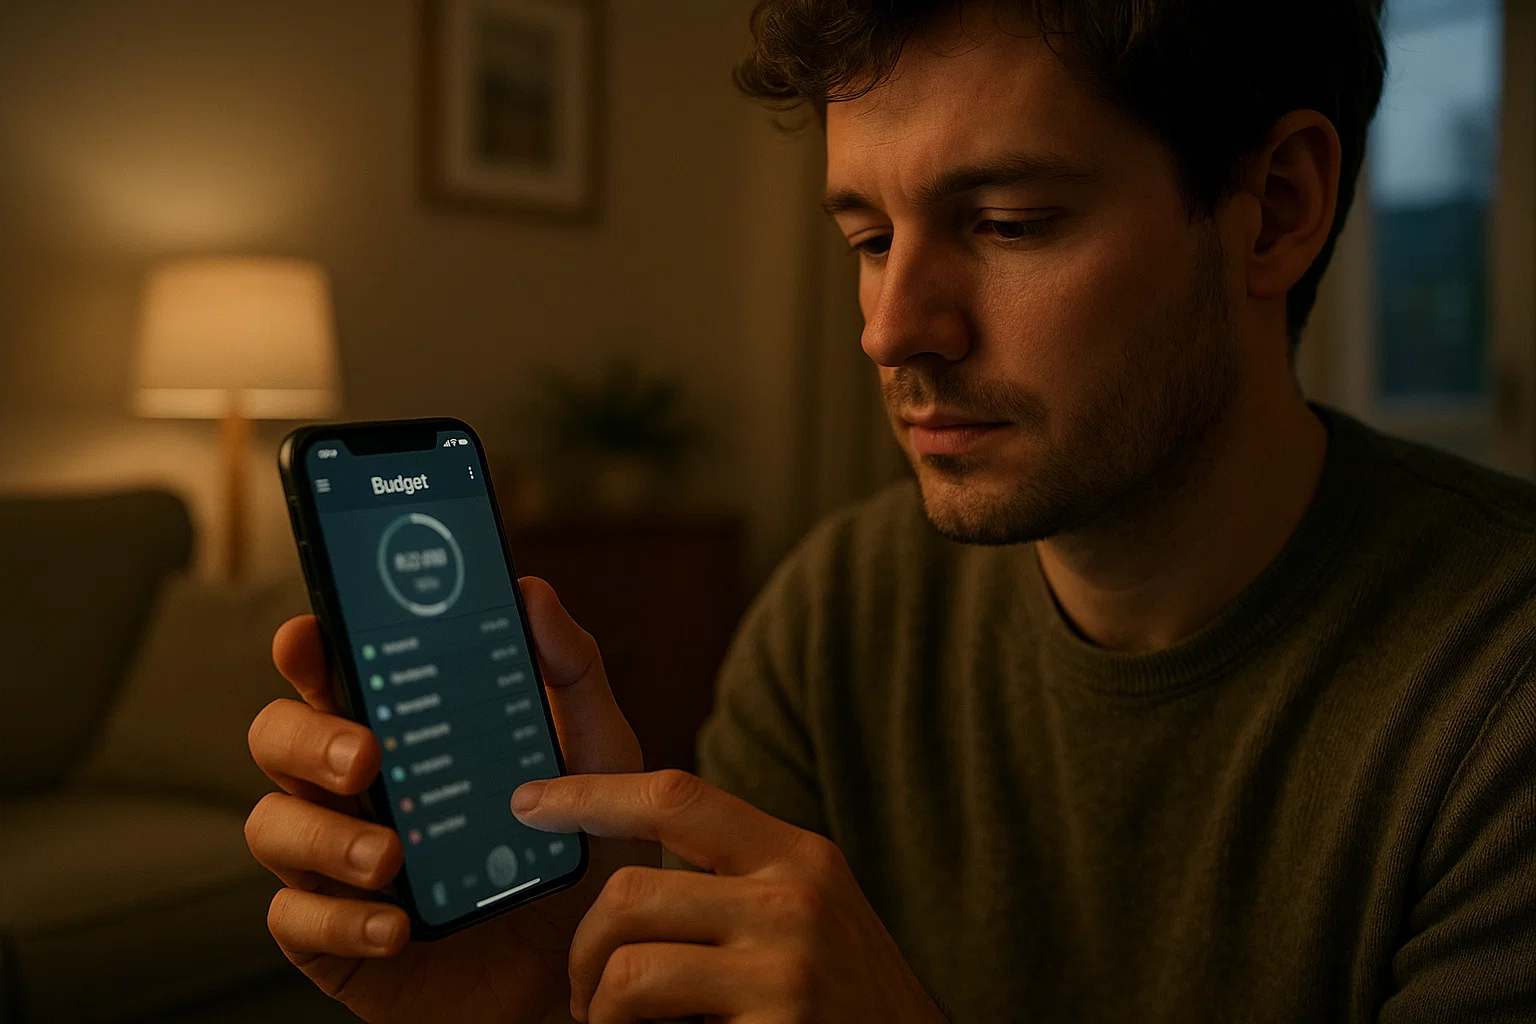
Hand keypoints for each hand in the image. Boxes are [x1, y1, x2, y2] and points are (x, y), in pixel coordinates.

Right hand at [244, 577, 654, 1023]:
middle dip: (307, 736)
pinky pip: (295, 921)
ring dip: (323, 836)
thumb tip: (534, 592)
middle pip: (280, 736)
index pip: (334, 672)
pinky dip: (340, 921)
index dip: (308, 647)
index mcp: (404, 729)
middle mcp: (356, 788)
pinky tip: (396, 927)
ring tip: (391, 855)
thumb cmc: (577, 854)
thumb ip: (572, 677)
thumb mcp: (599, 760)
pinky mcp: (334, 937)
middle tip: (368, 756)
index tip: (309, 635)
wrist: (584, 975)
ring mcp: (336, 861)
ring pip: (272, 826)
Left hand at [511, 771, 947, 1023]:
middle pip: (628, 893)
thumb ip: (739, 876)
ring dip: (600, 1012)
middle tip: (591, 996)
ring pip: (628, 973)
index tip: (526, 803)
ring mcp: (785, 974)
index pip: (677, 796)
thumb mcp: (810, 909)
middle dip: (584, 951)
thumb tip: (627, 866)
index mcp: (798, 856)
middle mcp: (796, 903)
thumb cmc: (844, 997)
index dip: (591, 795)